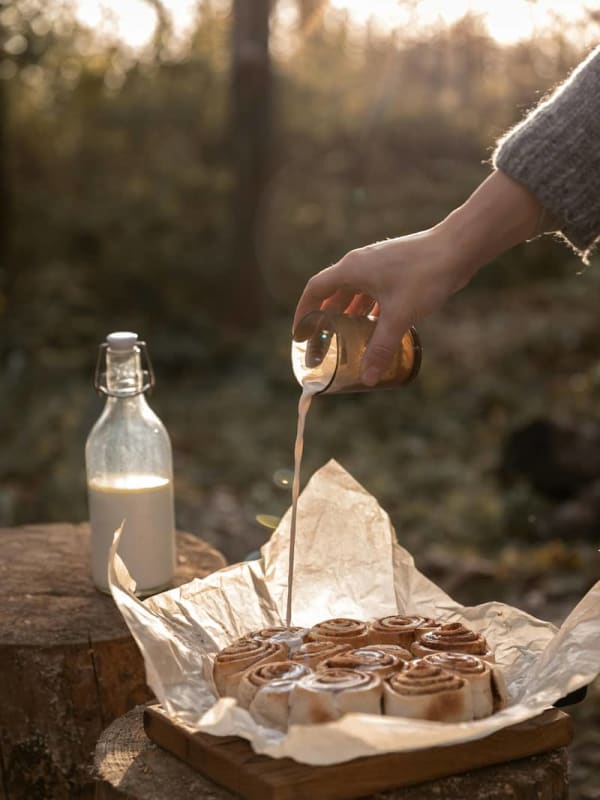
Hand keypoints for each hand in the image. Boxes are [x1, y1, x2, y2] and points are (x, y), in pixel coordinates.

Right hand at [293, 170, 542, 384]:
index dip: (303, 313)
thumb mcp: (399, 316)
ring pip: (353, 293)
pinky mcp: (394, 269)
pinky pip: (372, 291)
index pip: (315, 290)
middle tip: (321, 343)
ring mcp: (378, 265)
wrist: (458, 248)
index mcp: (352, 270)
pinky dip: (368, 310)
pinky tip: (374, 327)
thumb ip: (381, 348)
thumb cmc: (425, 276)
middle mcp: (360, 264)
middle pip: (332, 293)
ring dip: (346, 315)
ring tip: (344, 339)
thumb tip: (368, 378)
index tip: (300, 334)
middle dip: (324, 319)